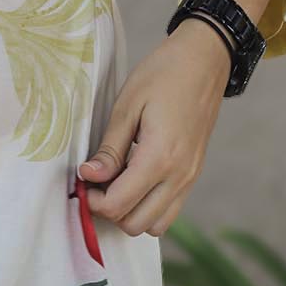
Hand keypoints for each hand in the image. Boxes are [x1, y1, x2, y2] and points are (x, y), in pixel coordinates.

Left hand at [77, 15, 232, 236]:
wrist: (204, 61)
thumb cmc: (163, 75)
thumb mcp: (127, 105)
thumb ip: (110, 147)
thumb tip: (89, 176)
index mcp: (160, 157)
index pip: (120, 204)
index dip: (93, 200)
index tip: (82, 179)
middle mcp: (180, 176)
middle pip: (136, 224)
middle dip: (109, 210)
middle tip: (94, 182)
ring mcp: (191, 178)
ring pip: (155, 224)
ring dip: (130, 212)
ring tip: (113, 182)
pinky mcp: (194, 174)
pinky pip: (170, 210)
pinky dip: (148, 206)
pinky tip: (133, 179)